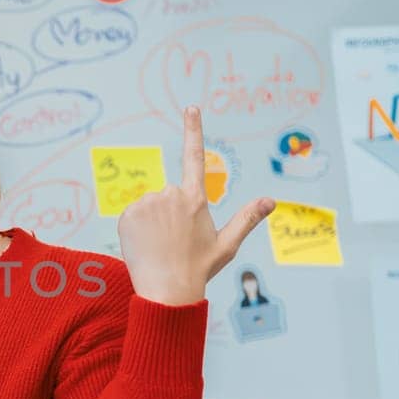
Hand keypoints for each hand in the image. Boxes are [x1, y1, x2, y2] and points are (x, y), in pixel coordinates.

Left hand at [117, 106, 273, 305]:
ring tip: (159, 247)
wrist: (167, 291)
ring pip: (149, 207)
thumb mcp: (227, 244)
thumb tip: (272, 201)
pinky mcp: (127, 214)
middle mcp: (170, 195)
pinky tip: (144, 247)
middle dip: (170, 214)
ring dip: (153, 223)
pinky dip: (136, 229)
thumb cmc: (198, 269)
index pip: (194, 156)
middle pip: (169, 197)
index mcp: (195, 199)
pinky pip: (132, 216)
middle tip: (174, 242)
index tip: (191, 107)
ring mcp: (147, 203)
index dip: (193, 129)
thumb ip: (247, 218)